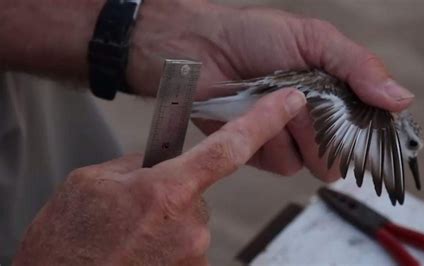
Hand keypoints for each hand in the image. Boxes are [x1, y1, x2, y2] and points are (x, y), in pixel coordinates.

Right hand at [13, 88, 305, 265]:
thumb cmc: (67, 242)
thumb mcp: (92, 182)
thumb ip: (137, 163)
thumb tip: (159, 160)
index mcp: (166, 192)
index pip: (229, 148)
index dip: (264, 121)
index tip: (290, 102)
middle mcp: (190, 226)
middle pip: (197, 191)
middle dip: (172, 190)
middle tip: (134, 206)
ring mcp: (193, 256)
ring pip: (189, 221)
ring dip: (165, 221)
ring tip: (127, 234)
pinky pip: (184, 247)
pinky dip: (164, 243)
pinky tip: (137, 249)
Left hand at [128, 0, 414, 180]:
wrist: (201, 49)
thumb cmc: (254, 36)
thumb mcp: (314, 40)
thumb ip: (358, 67)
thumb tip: (401, 99)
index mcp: (336, 94)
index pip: (371, 128)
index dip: (373, 132)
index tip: (367, 124)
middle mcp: (316, 122)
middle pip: (343, 156)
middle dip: (328, 134)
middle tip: (306, 102)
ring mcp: (288, 139)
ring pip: (311, 162)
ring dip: (294, 132)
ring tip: (271, 98)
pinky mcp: (261, 152)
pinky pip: (280, 163)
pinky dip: (269, 139)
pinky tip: (253, 113)